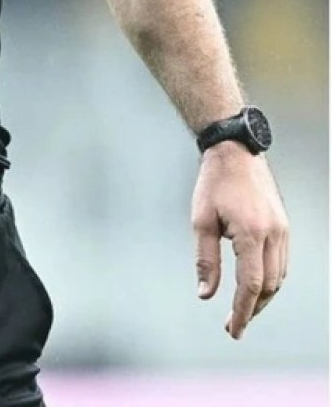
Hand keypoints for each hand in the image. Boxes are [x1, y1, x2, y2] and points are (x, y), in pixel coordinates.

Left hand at [191, 141, 289, 339]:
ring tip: (242, 310)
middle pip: (269, 286)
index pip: (250, 285)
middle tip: (233, 325)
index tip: (234, 330)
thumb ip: (205, 260)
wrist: (236, 153)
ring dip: (262, 297)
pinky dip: (270, 280)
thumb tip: (206, 294)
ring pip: (279, 277)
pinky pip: (281, 263)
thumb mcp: (201, 222)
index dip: (243, 311)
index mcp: (251, 234)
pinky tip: (255, 287)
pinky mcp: (284, 227)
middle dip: (253, 309)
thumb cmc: (213, 185)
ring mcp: (283, 231)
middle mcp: (274, 235)